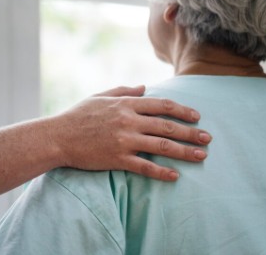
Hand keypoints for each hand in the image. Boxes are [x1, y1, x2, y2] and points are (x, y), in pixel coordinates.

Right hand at [50, 85, 210, 180]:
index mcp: (126, 104)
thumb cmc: (77, 115)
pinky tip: (175, 176)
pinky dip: (161, 172)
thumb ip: (124, 91)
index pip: (162, 105)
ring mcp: (124, 140)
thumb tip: (144, 87)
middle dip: (191, 132)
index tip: (196, 116)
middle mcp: (128, 120)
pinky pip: (145, 166)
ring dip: (184, 151)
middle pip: (167, 125)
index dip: (182, 110)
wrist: (57, 136)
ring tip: (201, 156)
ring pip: (162, 146)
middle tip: (208, 138)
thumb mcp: (100, 96)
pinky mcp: (117, 158)